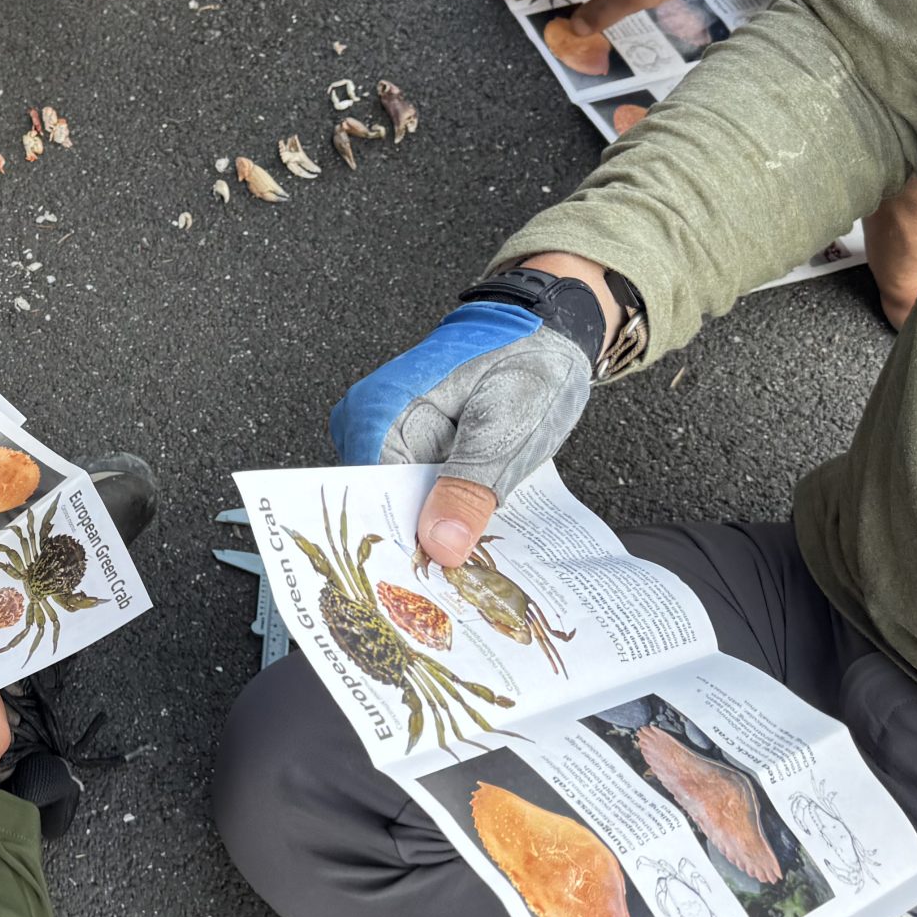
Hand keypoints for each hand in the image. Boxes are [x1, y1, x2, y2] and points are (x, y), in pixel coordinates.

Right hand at [328, 254, 613, 567]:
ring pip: (404, 506)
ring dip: (438, 535)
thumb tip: (439, 547)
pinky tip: (474, 536)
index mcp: (379, 414)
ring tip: (471, 564)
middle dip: (422, 547)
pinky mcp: (411, 445)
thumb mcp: (506, 427)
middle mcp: (368, 423)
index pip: (370, 501)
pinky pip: (420, 493)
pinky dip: (447, 516)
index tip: (433, 588)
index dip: (401, 548)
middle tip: (462, 585)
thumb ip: (470, 486)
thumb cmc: (527, 361)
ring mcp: (387, 435)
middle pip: (383, 508)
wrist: (548, 329)